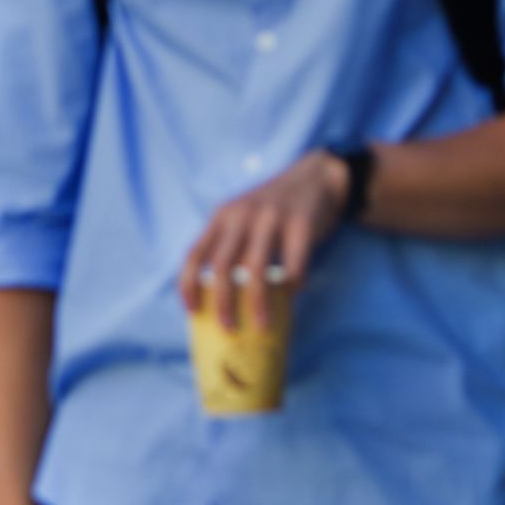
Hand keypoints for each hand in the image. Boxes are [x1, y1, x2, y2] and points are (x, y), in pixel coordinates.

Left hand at [180, 149, 346, 329]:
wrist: (317, 176)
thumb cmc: (276, 208)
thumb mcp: (244, 216)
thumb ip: (231, 244)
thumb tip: (220, 298)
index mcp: (223, 215)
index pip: (194, 254)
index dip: (187, 286)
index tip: (193, 312)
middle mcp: (242, 214)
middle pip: (221, 266)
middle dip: (222, 303)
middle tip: (229, 328)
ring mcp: (271, 217)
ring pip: (255, 270)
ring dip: (257, 302)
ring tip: (261, 324)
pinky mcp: (301, 223)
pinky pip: (293, 265)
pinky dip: (292, 285)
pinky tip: (293, 291)